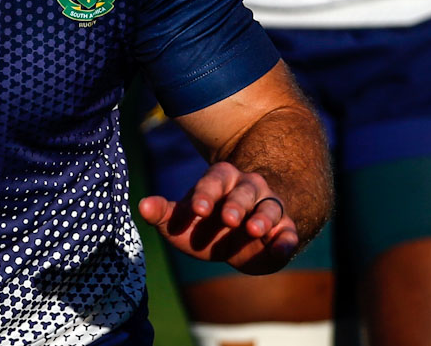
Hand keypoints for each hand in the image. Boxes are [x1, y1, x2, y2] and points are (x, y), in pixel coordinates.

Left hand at [137, 161, 297, 274]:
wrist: (237, 242)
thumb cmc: (205, 227)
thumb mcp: (182, 222)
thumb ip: (164, 213)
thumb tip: (142, 205)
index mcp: (221, 180)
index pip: (214, 180)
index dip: (206, 194)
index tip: (197, 210)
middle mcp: (248, 188)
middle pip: (245, 191)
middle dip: (236, 204)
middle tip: (229, 219)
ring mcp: (268, 208)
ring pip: (269, 207)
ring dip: (263, 218)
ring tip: (253, 230)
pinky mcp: (283, 231)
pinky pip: (288, 232)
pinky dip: (285, 241)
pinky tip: (280, 249)